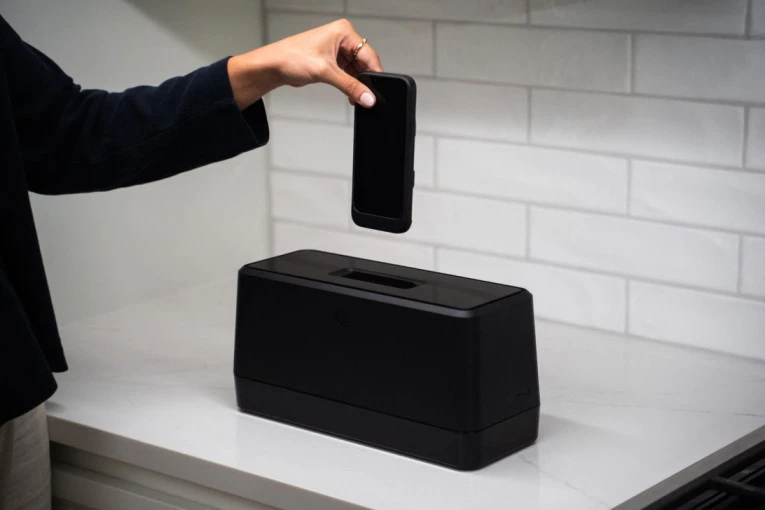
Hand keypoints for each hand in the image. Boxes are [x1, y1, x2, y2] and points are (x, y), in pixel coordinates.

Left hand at [227, 19, 382, 110]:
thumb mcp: (325, 72)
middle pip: (364, 63)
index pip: (368, 54)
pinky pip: (348, 75)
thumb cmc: (291, 57)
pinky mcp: (332, 61)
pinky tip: (350, 95)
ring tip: (355, 97)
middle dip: (364, 80)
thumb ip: (350, 86)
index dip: (374, 73)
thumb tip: (368, 97)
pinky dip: (349, 85)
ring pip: (357, 71)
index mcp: (343, 32)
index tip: (378, 90)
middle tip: (366, 97)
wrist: (273, 66)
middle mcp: (342, 38)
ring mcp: (337, 50)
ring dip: (356, 85)